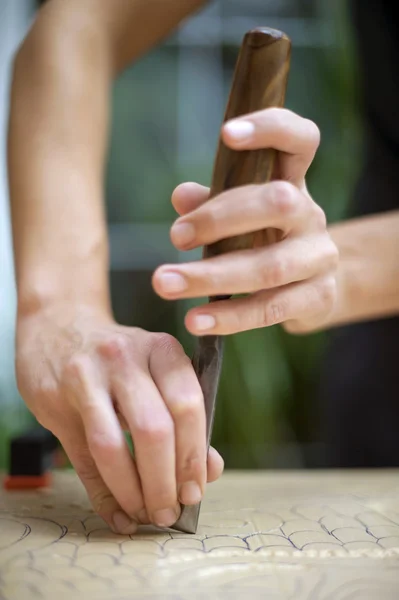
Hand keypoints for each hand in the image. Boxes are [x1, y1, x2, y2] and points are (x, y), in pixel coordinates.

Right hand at [16, 304, 223, 533]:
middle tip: (170, 511)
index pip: (188, 404)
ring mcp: (87, 375)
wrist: (59, 324)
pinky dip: (104, 494)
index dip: (195, 455)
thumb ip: (184, 417)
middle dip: (165, 481)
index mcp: (161, 349)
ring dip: (134, 492)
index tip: (196, 490)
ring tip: (146, 514)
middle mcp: (126, 357)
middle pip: (154, 429)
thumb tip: (211, 470)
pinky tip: (119, 514)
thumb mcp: (156, 372)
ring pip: (113, 446)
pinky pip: (83, 456)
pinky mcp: (57, 396)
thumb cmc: (119, 358)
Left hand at [153, 108, 338, 333]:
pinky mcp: (319, 297)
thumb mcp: (240, 218)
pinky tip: (195, 320)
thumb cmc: (264, 242)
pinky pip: (271, 308)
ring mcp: (321, 257)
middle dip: (220, 218)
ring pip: (270, 265)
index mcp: (293, 182)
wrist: (312, 288)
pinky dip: (230, 316)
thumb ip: (213, 203)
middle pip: (278, 202)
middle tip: (174, 237)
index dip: (271, 128)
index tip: (226, 134)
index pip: (300, 140)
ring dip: (211, 277)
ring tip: (164, 283)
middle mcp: (311, 214)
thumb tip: (181, 196)